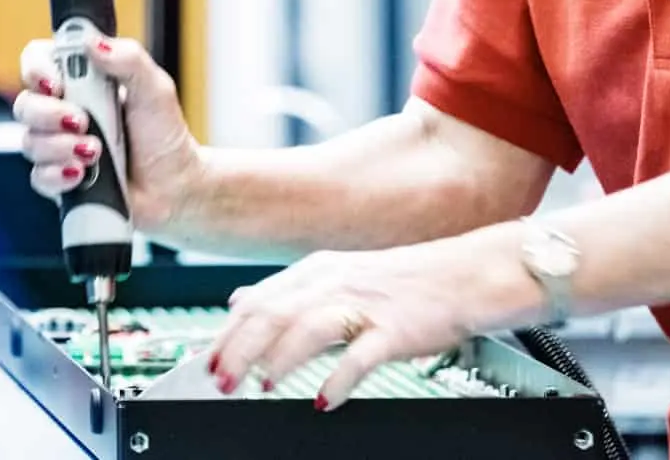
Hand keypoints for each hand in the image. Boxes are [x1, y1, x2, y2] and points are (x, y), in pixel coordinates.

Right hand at [14, 33, 204, 232]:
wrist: (174, 186)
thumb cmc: (164, 134)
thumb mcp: (155, 88)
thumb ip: (128, 58)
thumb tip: (92, 43)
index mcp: (82, 79)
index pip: (37, 60)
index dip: (36, 69)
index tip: (56, 84)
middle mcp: (64, 109)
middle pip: (25, 103)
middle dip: (49, 114)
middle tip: (82, 122)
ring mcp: (59, 144)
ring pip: (29, 142)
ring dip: (61, 147)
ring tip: (95, 153)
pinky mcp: (59, 178)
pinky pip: (39, 177)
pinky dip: (59, 175)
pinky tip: (81, 175)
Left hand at [203, 227, 539, 409]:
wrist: (465, 275)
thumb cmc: (404, 282)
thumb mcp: (336, 275)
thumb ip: (286, 291)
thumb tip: (238, 300)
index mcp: (316, 271)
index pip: (258, 301)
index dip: (227, 334)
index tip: (204, 362)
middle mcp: (335, 282)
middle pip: (274, 313)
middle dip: (240, 348)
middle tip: (220, 380)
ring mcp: (365, 303)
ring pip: (309, 328)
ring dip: (279, 359)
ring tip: (261, 386)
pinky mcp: (395, 328)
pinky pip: (361, 355)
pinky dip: (339, 377)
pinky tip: (324, 399)